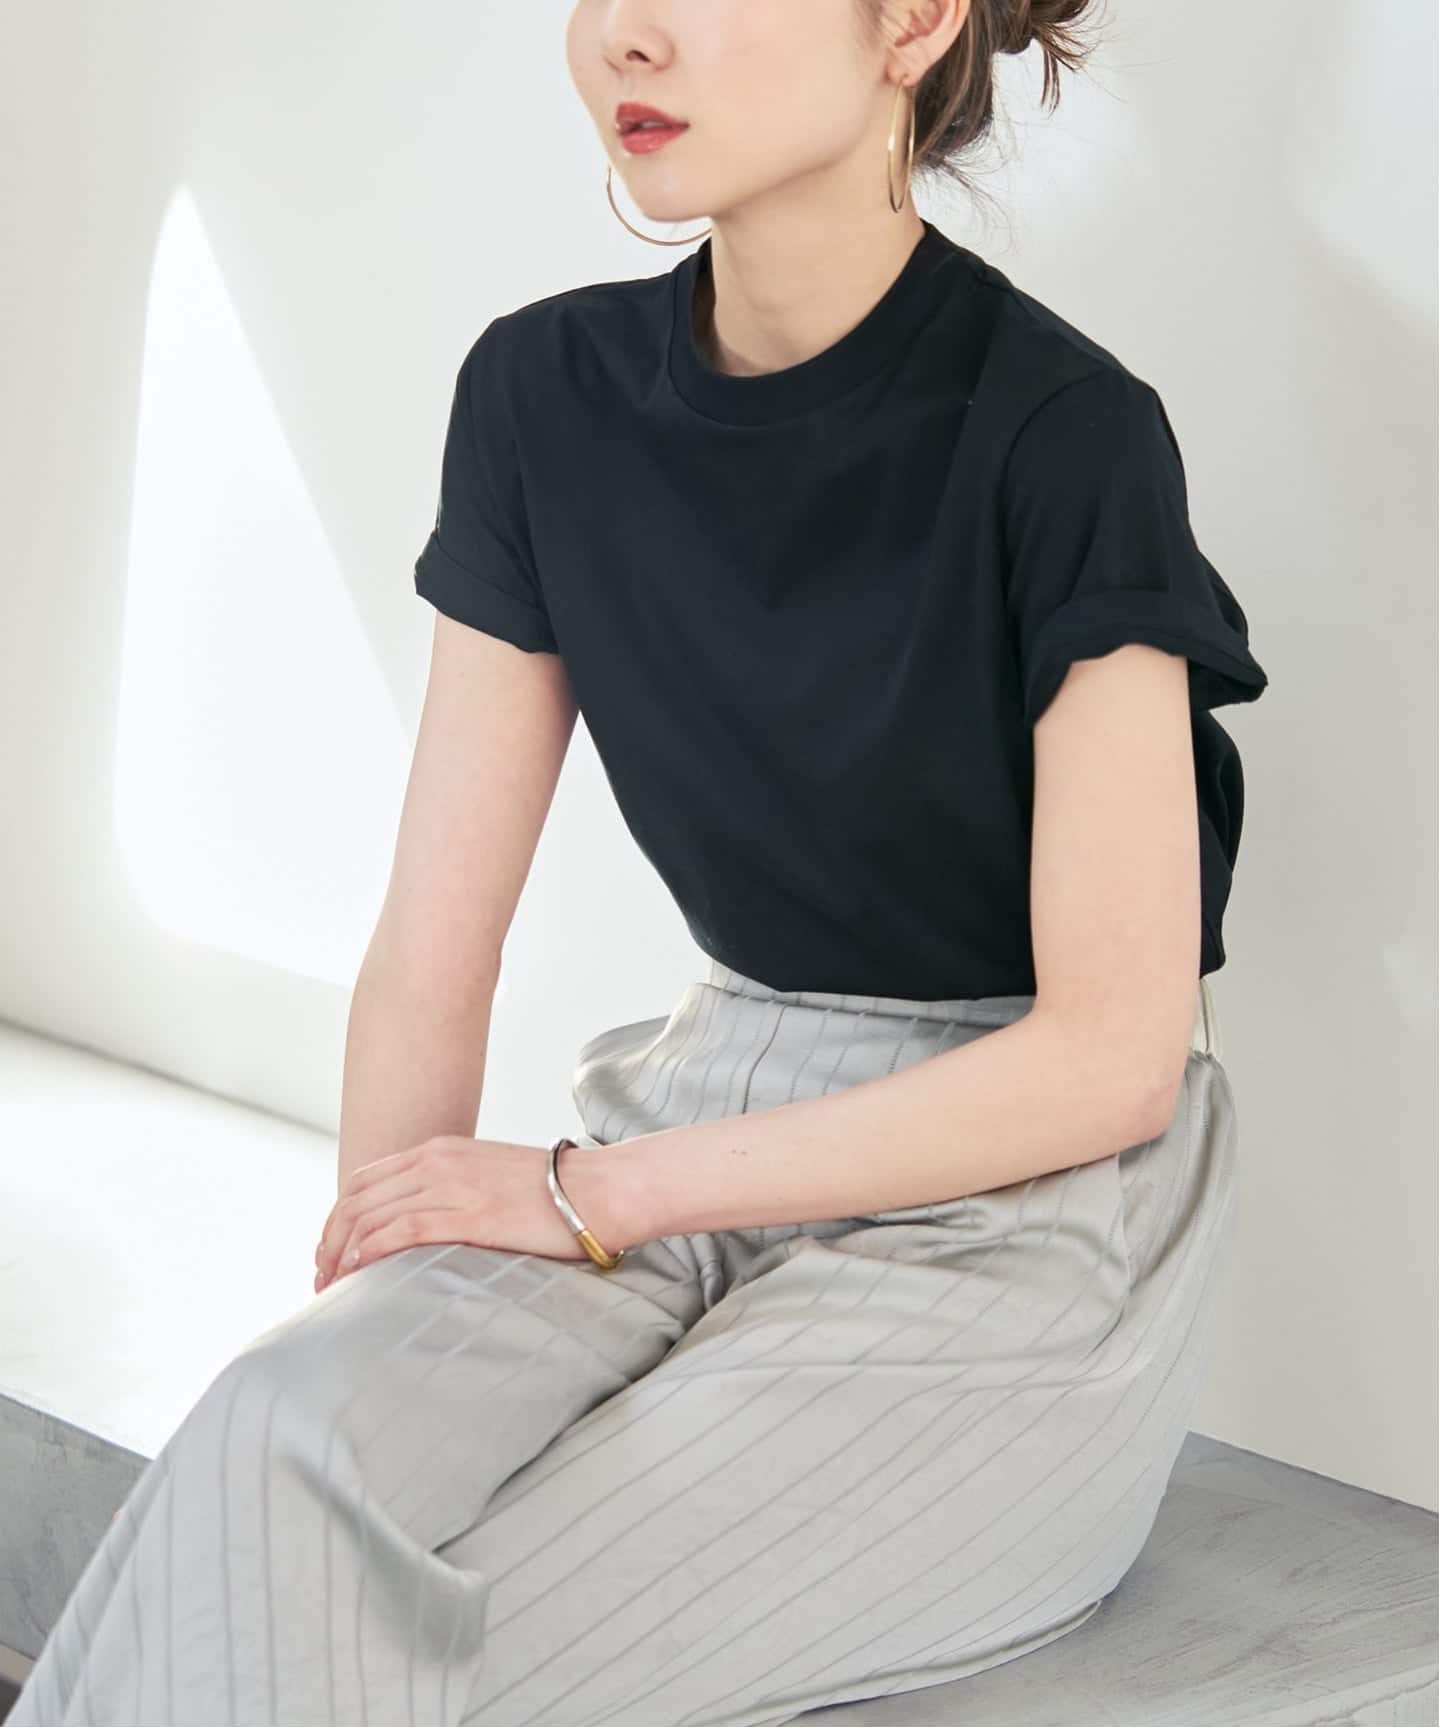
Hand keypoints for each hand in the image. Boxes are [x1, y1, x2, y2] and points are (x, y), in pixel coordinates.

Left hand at [313, 1136, 589, 1290]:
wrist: (598, 1190)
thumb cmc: (554, 1194)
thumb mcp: (490, 1177)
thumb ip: (455, 1190)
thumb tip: (432, 1224)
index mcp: (440, 1150)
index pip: (364, 1180)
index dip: (337, 1218)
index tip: (331, 1253)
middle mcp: (436, 1160)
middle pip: (355, 1199)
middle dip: (328, 1240)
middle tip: (321, 1278)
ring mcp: (450, 1185)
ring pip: (368, 1217)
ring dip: (339, 1255)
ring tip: (332, 1287)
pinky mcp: (467, 1215)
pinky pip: (398, 1232)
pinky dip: (367, 1254)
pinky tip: (356, 1275)